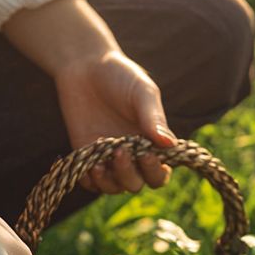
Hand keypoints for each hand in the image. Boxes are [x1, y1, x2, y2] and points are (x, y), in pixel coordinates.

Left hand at [53, 49, 175, 194]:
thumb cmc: (120, 76)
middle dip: (129, 174)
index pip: (160, 173)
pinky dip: (90, 180)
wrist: (85, 67)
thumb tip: (170, 144)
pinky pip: (89, 183)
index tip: (146, 153)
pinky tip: (87, 165)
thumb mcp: (141, 92)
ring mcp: (108, 159)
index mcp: (151, 144)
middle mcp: (132, 157)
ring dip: (109, 181)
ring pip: (114, 187)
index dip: (155, 171)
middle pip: (137, 184)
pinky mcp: (85, 157)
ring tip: (98, 163)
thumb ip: (154, 117)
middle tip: (119, 151)